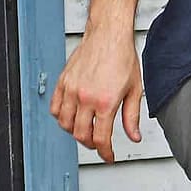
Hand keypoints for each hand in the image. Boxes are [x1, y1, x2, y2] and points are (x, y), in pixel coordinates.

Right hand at [49, 26, 143, 162]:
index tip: (108, 156)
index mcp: (105, 101)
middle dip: (91, 144)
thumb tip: (134, 137)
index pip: (100, 139)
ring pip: (65, 124)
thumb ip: (132, 116)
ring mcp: (71, 90)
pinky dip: (61, 117)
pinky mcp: (63, 82)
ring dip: (75, 132)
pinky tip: (70, 116)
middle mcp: (86, 97)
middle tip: (99, 144)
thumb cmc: (123, 57)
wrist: (109, 33)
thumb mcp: (135, 89)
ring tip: (85, 130)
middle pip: (81, 135)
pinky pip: (55, 108)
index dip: (105, 153)